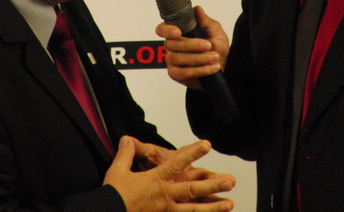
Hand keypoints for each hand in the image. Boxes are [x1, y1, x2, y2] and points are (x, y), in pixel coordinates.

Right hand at [104, 136, 235, 210]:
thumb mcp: (117, 171)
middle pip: (192, 189)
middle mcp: (164, 196)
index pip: (176, 163)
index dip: (192, 153)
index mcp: (155, 180)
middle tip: (230, 181)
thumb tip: (127, 139)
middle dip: (212, 185)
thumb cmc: (113, 196)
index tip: (206, 145)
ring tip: (229, 204)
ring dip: (212, 208)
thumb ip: (126, 154)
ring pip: (193, 210)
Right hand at [156, 6, 229, 89]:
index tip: (178, 32)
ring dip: (199, 58)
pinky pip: (184, 73)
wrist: (222, 65)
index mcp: (177, 32)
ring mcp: (172, 61)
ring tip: (214, 57)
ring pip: (178, 59)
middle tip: (208, 45)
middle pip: (172, 44)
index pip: (162, 29)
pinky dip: (200, 70)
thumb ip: (206, 22)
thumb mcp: (216, 32)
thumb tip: (197, 9)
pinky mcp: (176, 74)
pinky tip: (212, 67)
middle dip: (192, 45)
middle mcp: (171, 46)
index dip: (167, 30)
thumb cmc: (216, 46)